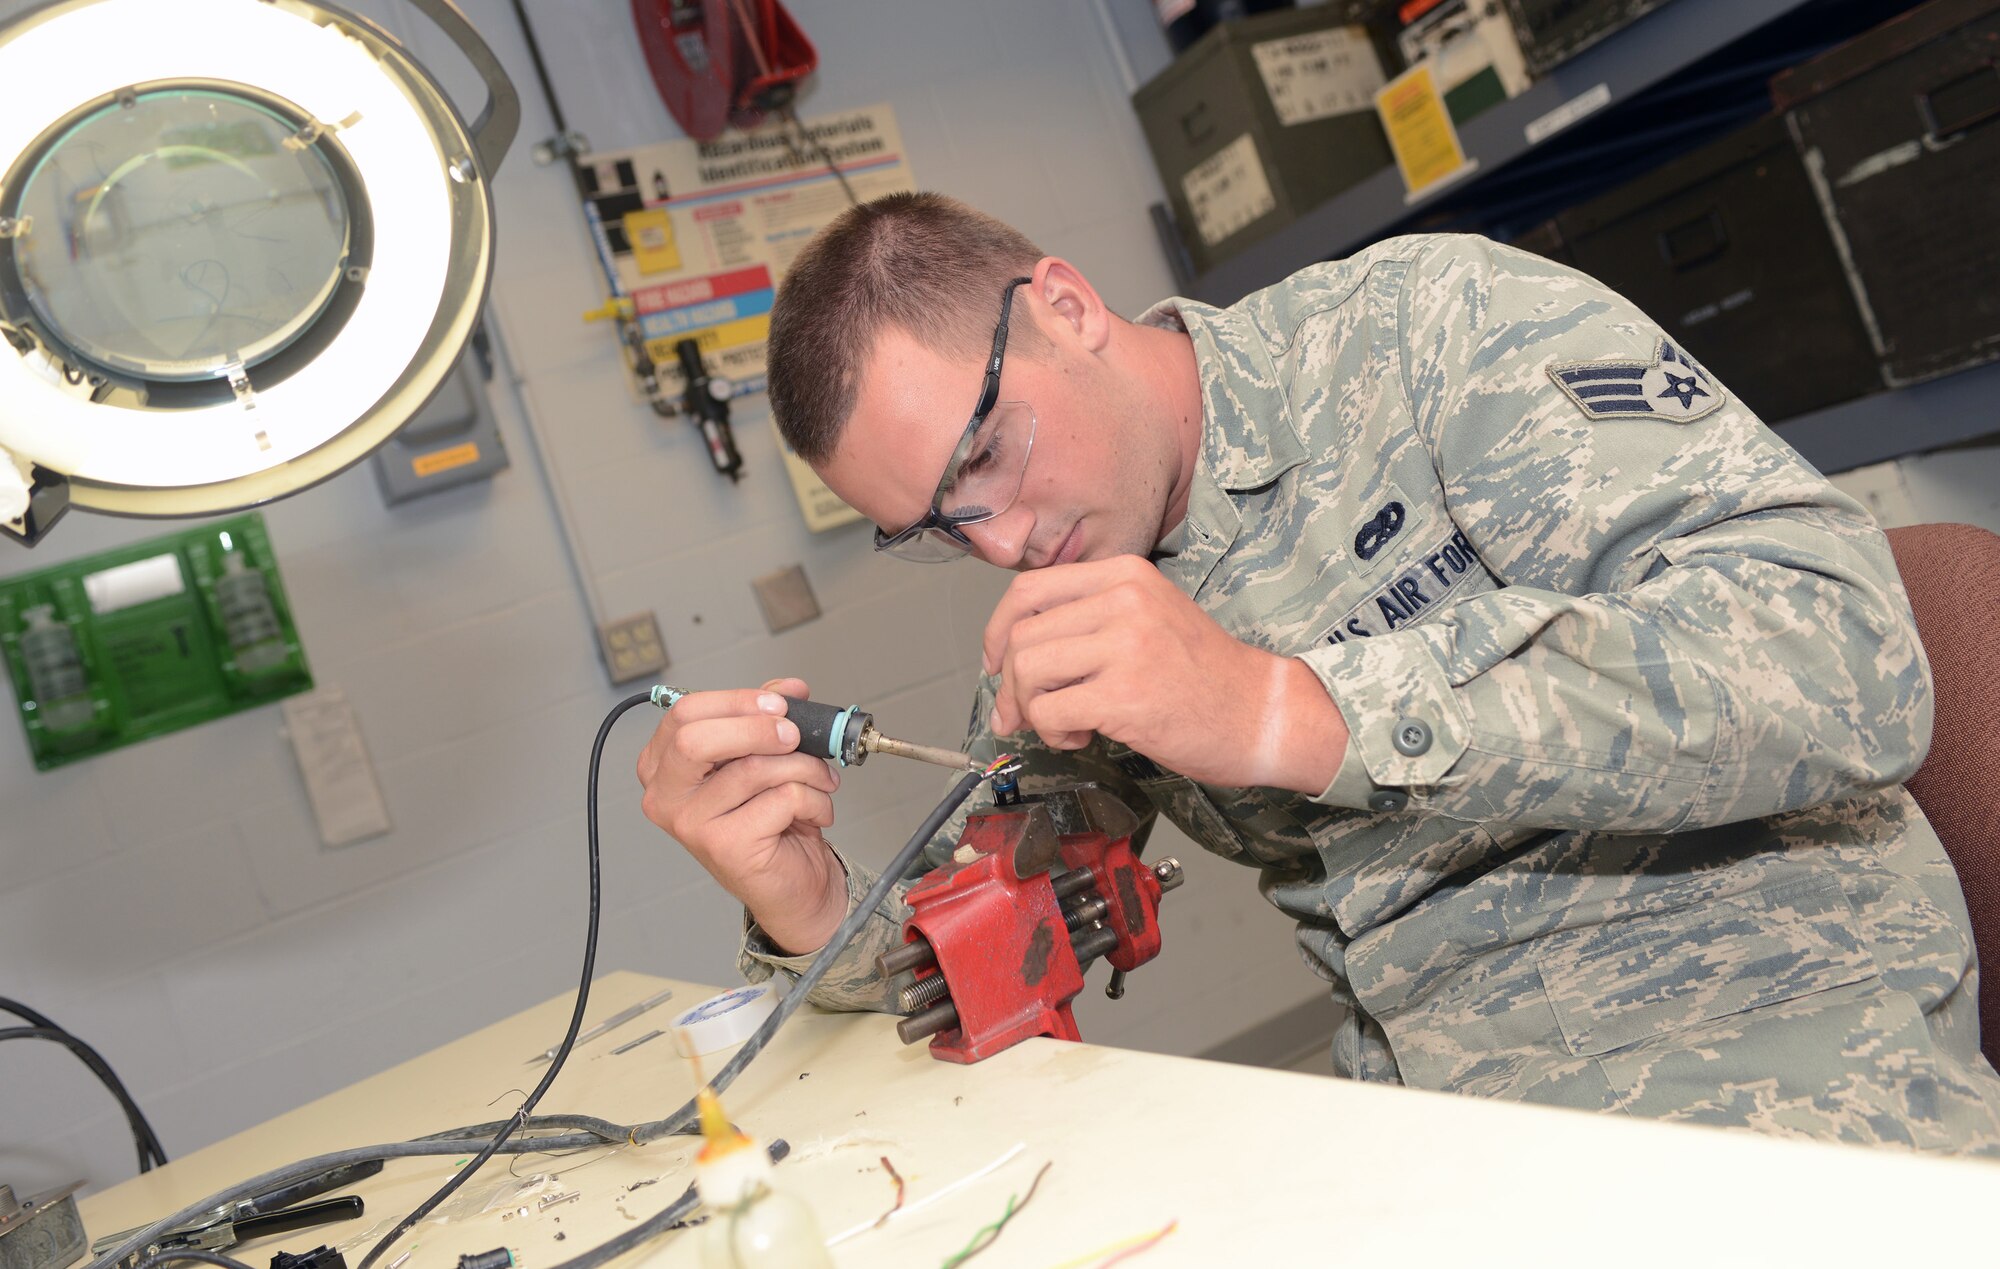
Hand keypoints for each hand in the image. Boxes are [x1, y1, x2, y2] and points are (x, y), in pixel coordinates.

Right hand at [636, 676, 847, 953]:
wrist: (791, 883)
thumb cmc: (771, 820)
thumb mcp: (763, 757)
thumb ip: (767, 718)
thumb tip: (788, 689)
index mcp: (664, 765)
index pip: (685, 713)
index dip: (736, 700)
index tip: (778, 703)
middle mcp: (667, 796)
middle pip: (697, 739)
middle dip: (758, 728)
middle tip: (794, 735)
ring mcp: (690, 824)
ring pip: (752, 769)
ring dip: (803, 768)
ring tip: (819, 781)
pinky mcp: (724, 846)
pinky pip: (780, 799)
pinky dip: (813, 799)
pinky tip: (815, 812)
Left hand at [982, 556, 1348, 793]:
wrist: (1261, 712)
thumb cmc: (1206, 676)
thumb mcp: (1149, 617)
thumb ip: (1088, 622)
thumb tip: (1012, 658)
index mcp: (1125, 574)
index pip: (1028, 590)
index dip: (998, 631)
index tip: (998, 663)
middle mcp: (1123, 600)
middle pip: (1021, 635)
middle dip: (1011, 684)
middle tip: (1028, 715)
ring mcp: (1125, 645)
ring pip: (1027, 670)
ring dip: (1032, 709)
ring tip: (1066, 725)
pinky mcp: (1124, 695)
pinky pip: (1049, 710)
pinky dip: (1053, 732)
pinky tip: (1083, 737)